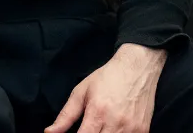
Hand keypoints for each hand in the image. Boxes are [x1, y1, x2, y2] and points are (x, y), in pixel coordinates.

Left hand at [45, 43, 165, 132]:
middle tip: (90, 129)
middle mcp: (115, 123)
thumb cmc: (108, 77)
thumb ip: (66, 116)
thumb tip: (49, 132)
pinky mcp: (143, 129)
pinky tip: (115, 129)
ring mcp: (131, 128)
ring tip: (101, 128)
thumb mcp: (82, 92)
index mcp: (97, 113)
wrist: (139, 66)